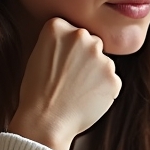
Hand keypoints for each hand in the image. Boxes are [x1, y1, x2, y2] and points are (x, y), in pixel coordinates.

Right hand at [8, 18, 120, 149]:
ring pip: (104, 62)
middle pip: (92, 42)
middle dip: (86, 58)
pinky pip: (112, 81)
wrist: (45, 122)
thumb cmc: (36, 92)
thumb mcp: (38, 55)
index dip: (68, 50)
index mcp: (58, 27)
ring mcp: (100, 57)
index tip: (60, 63)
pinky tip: (85, 100)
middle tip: (70, 79)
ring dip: (96, 74)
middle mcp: (81, 36)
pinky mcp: (113, 78)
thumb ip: (59, 43)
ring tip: (76, 92)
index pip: (72, 31)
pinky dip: (103, 90)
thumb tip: (77, 43)